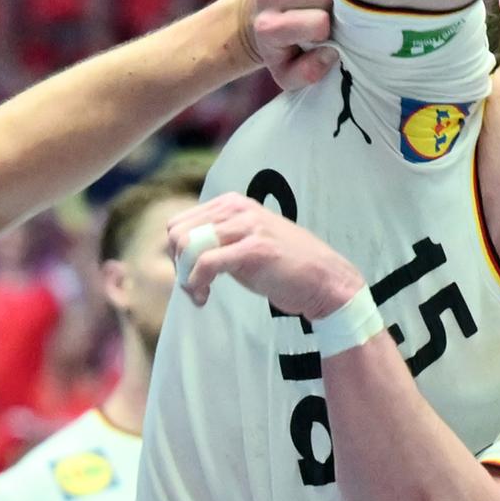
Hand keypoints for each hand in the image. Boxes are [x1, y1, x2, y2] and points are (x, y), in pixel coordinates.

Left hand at [166, 192, 363, 316]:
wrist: (323, 280)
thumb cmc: (282, 266)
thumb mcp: (244, 242)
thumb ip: (217, 239)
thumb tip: (179, 251)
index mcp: (232, 203)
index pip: (179, 223)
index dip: (176, 253)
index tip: (190, 275)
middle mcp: (238, 208)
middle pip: (178, 233)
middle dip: (178, 264)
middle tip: (193, 285)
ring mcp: (248, 226)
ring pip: (189, 246)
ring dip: (186, 276)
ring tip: (199, 293)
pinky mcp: (255, 249)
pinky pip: (206, 263)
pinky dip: (196, 283)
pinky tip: (204, 297)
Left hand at [234, 0, 338, 90]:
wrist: (248, 19)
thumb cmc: (279, 49)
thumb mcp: (289, 75)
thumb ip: (311, 73)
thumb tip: (332, 52)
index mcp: (269, 27)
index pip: (320, 23)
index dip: (331, 30)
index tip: (327, 33)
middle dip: (339, 3)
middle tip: (336, 12)